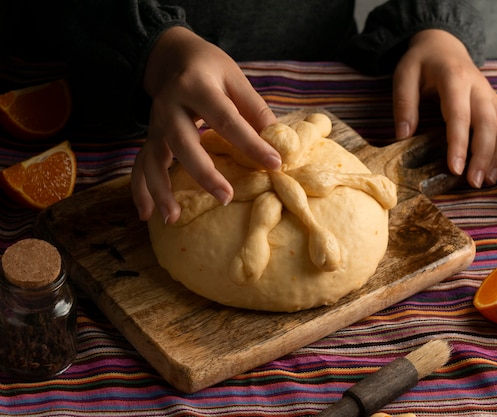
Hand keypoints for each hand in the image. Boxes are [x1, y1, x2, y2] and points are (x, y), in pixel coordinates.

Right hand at [131, 27, 280, 223]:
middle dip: (203, 173)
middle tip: (226, 197)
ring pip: (153, 158)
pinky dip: (140, 190)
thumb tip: (279, 143)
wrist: (171, 56)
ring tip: (174, 217)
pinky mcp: (150, 138)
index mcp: (197, 86)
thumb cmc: (211, 70)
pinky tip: (148, 215)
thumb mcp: (235, 78)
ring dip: (161, 189)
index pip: (226, 119)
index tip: (274, 163)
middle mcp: (170, 105)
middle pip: (182, 141)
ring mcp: (155, 124)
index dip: (250, 143)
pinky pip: (140, 165)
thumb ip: (255, 109)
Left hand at [392, 29, 496, 187]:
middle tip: (473, 183)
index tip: (455, 169)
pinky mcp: (496, 104)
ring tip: (487, 181)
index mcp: (454, 79)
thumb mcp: (404, 75)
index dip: (459, 144)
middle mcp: (479, 88)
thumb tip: (402, 136)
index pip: (460, 115)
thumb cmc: (422, 63)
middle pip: (489, 123)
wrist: (444, 46)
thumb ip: (404, 104)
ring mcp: (491, 96)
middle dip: (483, 155)